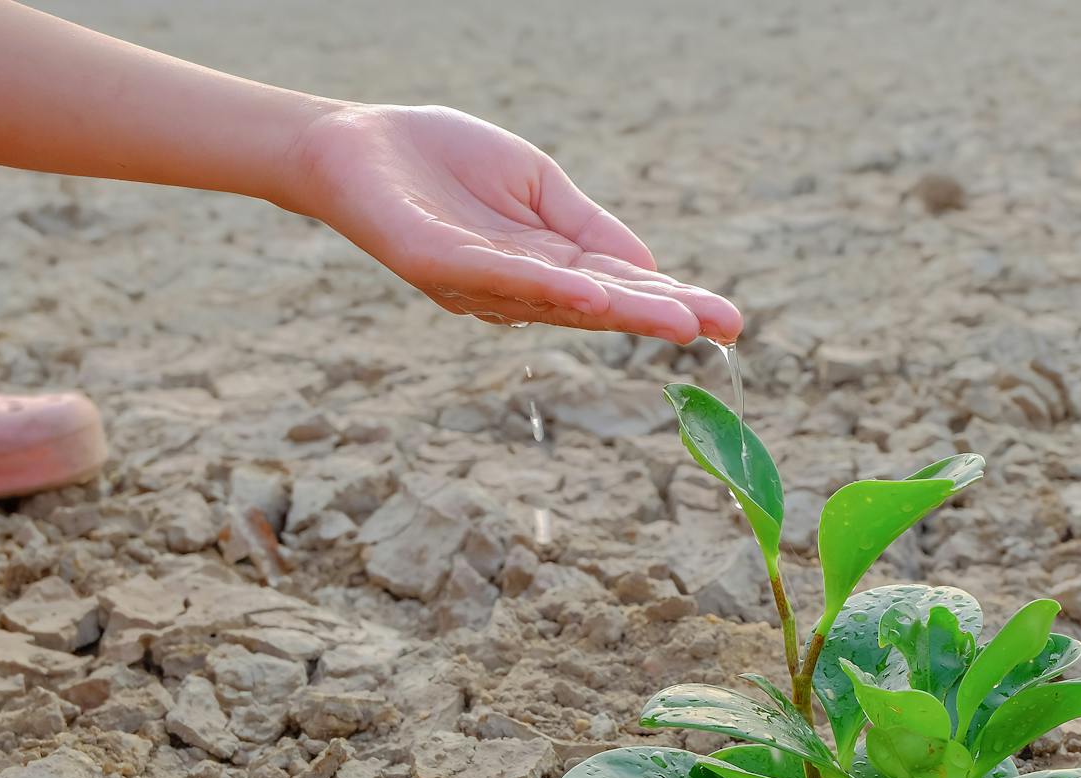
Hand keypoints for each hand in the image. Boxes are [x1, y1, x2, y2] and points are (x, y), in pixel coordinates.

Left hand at [290, 104, 740, 343]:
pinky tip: (591, 297)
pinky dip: (547, 291)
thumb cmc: (444, 161)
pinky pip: (497, 279)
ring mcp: (476, 282)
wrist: (353, 143)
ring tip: (678, 321)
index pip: (618, 285)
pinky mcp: (434, 264)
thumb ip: (588, 228)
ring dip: (622, 311)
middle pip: (600, 304)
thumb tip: (651, 268)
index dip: (672, 301)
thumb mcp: (536, 186)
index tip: (727, 320)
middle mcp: (516, 287)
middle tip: (722, 331)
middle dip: (661, 316)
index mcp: (545, 265)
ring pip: (559, 300)